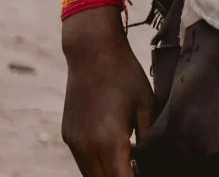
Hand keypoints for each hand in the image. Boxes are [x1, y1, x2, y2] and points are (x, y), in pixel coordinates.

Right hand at [60, 11, 150, 176]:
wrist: (92, 53)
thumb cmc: (125, 75)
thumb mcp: (146, 105)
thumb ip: (148, 137)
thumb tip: (150, 159)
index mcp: (109, 141)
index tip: (145, 174)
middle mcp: (87, 147)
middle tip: (138, 169)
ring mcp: (74, 142)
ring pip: (90, 174)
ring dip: (107, 174)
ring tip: (129, 165)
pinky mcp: (68, 136)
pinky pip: (82, 161)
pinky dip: (97, 165)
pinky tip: (115, 155)